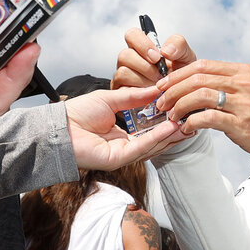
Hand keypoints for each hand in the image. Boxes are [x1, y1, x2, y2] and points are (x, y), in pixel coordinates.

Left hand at [64, 86, 191, 168]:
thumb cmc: (76, 113)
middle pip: (155, 138)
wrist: (57, 127)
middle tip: (192, 118)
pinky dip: (158, 137)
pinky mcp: (118, 158)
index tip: (180, 109)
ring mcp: (122, 154)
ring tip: (187, 121)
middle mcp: (123, 145)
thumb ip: (134, 96)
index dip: (165, 120)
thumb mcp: (111, 98)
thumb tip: (156, 90)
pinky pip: (143, 146)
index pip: (149, 128)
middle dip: (174, 129)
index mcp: (121, 132)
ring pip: (153, 144)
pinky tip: (171, 126)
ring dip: (171, 133)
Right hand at [112, 30, 197, 88]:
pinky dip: (139, 94)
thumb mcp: (186, 56)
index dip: (143, 44)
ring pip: (123, 73)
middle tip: (161, 76)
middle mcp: (130, 61)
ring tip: (158, 87)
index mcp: (142, 48)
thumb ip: (178, 45)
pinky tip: (152, 96)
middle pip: (125, 55)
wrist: (182, 97)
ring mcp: (123, 77)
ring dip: (144, 81)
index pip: (132, 35)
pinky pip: (123, 91)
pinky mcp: (122, 94)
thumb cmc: (181, 75)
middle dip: (146, 67)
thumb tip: (165, 50)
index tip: (157, 57)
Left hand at [155, 57, 249, 159]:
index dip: (178, 74)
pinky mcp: (241, 124)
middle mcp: (243, 84)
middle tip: (161, 102)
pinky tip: (187, 127)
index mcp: (242, 72)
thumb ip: (226, 82)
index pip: (203, 65)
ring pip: (200, 96)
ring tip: (172, 116)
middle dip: (173, 90)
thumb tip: (194, 82)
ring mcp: (243, 103)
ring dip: (179, 106)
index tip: (163, 85)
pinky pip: (208, 118)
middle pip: (197, 79)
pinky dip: (192, 122)